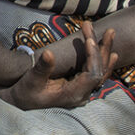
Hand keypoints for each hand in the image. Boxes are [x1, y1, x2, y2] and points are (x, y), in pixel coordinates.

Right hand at [3, 22, 117, 110]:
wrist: (22, 103)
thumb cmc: (25, 93)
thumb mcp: (32, 80)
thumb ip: (42, 68)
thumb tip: (49, 53)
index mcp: (73, 94)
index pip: (92, 74)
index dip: (93, 56)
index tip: (89, 39)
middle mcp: (82, 94)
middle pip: (100, 71)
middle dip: (103, 49)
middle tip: (109, 30)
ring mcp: (82, 91)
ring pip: (101, 72)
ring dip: (105, 53)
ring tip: (110, 34)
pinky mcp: (79, 87)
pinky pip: (97, 74)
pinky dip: (103, 62)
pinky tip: (112, 54)